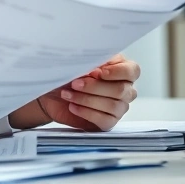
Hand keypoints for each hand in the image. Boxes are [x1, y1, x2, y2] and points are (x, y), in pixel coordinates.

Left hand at [9, 54, 139, 130]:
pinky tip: (73, 106)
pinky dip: (86, 112)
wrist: (52, 92)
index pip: (132, 71)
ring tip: (68, 94)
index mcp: (122, 70)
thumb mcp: (79, 62)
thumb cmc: (69, 73)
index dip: (117, 72)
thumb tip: (97, 66)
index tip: (97, 72)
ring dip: (86, 99)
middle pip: (121, 90)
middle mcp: (124, 89)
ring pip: (112, 106)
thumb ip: (92, 61)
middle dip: (95, 86)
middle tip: (75, 83)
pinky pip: (104, 120)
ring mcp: (118, 107)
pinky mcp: (108, 122)